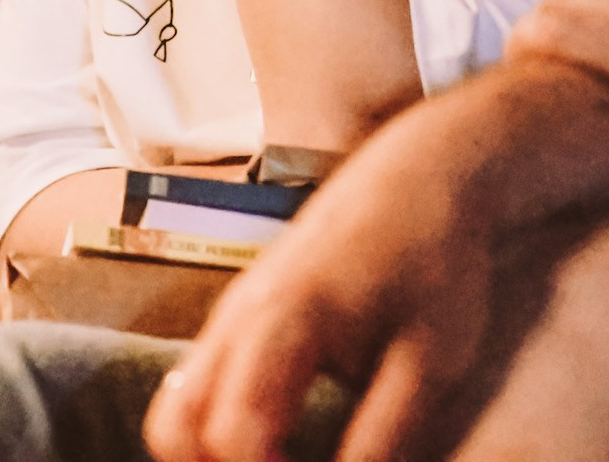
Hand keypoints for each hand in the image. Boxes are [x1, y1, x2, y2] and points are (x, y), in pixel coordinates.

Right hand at [144, 76, 516, 461]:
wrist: (416, 174)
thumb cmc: (434, 260)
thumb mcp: (432, 359)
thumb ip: (387, 435)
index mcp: (283, 323)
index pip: (233, 434)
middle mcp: (236, 319)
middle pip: (174, 429)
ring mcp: (228, 315)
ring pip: (175, 410)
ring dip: (212, 455)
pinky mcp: (236, 317)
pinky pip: (196, 388)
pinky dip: (218, 430)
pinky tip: (283, 447)